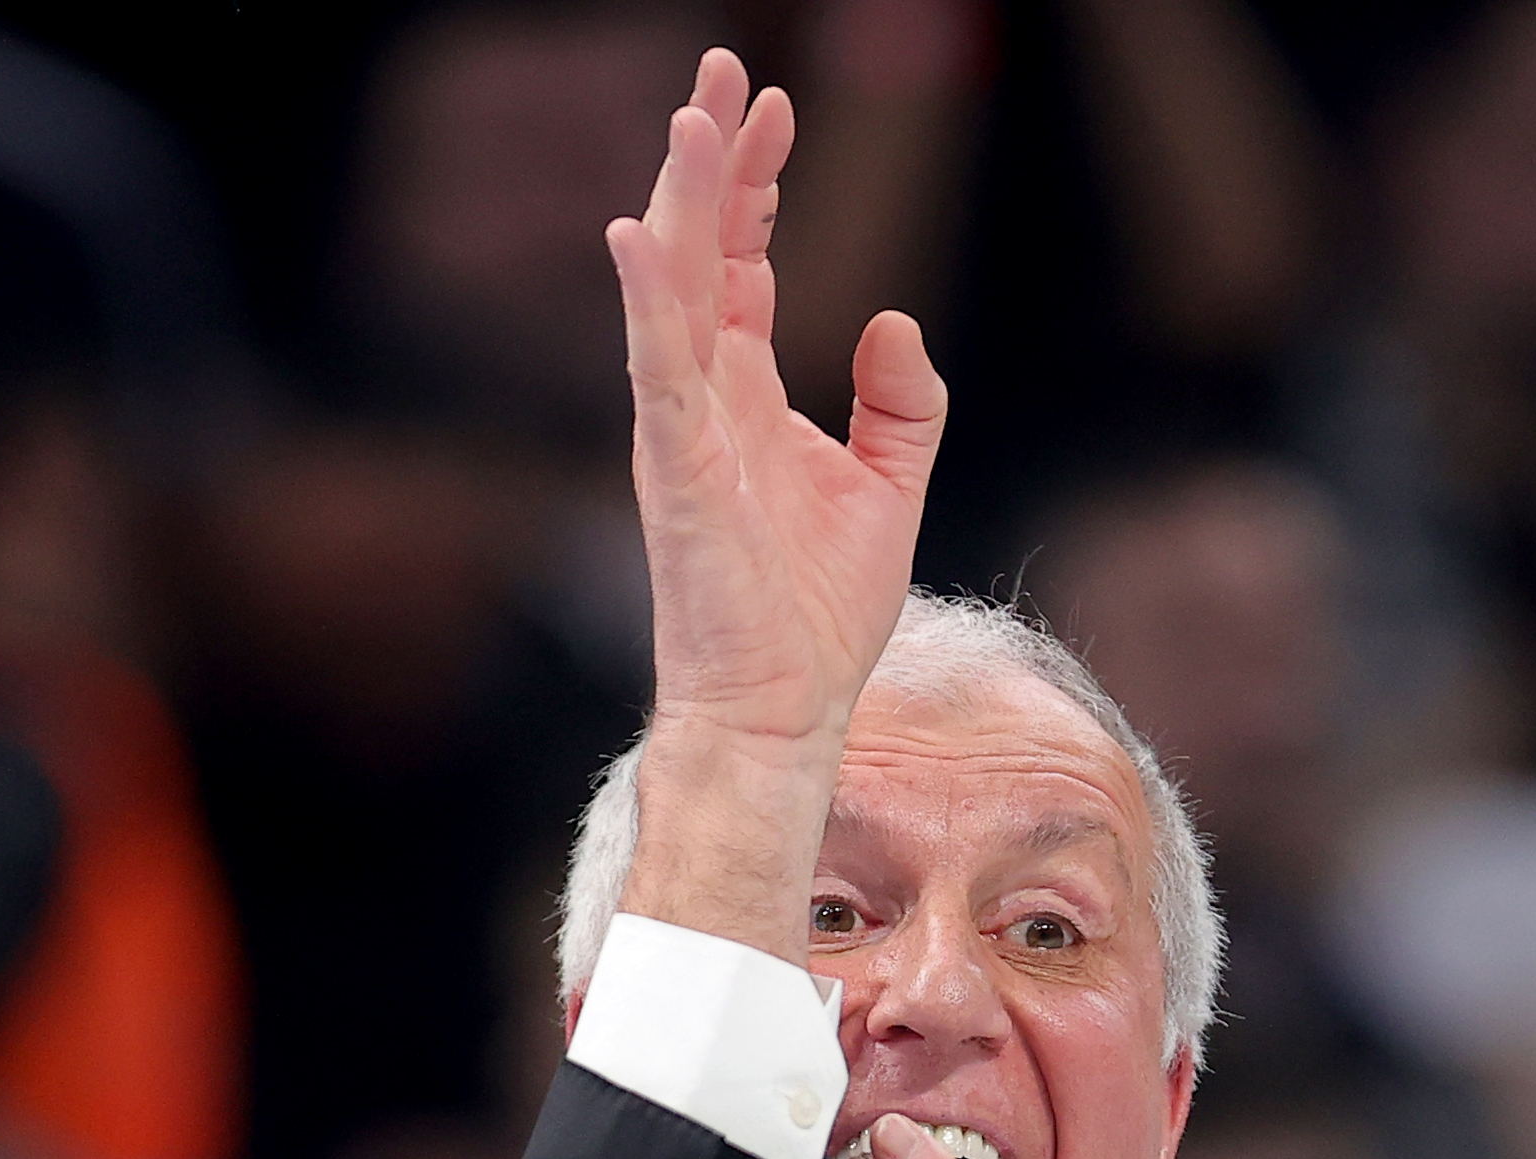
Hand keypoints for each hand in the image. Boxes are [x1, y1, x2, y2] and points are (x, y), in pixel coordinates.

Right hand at [605, 48, 947, 956]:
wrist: (785, 714)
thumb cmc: (818, 618)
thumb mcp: (888, 490)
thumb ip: (898, 404)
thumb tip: (889, 319)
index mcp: (743, 395)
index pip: (740, 262)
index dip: (758, 183)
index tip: (779, 109)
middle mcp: (700, 397)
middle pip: (697, 249)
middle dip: (710, 158)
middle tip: (724, 68)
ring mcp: (680, 430)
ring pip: (671, 289)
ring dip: (679, 200)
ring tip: (693, 117)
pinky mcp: (677, 471)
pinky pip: (655, 369)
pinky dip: (645, 300)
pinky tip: (637, 233)